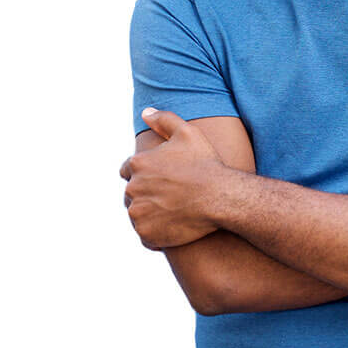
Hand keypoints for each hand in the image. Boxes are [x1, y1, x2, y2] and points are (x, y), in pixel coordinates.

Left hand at [120, 108, 226, 249]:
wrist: (221, 197)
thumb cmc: (205, 163)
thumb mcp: (187, 132)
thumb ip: (163, 120)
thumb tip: (145, 112)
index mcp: (137, 164)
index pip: (127, 171)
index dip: (144, 174)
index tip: (161, 179)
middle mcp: (132, 189)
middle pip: (132, 194)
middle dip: (146, 194)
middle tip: (170, 196)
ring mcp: (138, 214)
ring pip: (138, 215)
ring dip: (149, 214)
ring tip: (172, 211)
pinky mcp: (147, 234)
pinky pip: (146, 235)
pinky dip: (156, 233)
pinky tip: (173, 226)